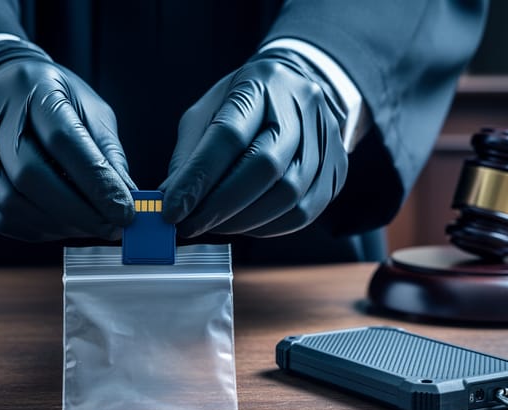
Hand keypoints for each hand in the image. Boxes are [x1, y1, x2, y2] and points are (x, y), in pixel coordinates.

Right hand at [0, 39, 134, 240]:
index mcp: (33, 89)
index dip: (96, 183)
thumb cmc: (55, 98)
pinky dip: (31, 229)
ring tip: (87, 227)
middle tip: (110, 227)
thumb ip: (108, 155)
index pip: (63, 141)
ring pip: (8, 202)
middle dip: (76, 212)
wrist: (3, 84)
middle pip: (28, 175)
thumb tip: (126, 200)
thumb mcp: (91, 110)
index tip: (124, 212)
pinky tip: (57, 226)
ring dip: (55, 225)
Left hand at [160, 46, 347, 237]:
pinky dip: (267, 227)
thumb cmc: (244, 104)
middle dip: (220, 206)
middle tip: (190, 225)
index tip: (172, 210)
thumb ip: (189, 156)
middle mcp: (300, 106)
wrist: (299, 89)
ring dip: (242, 221)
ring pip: (287, 194)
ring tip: (213, 225)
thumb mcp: (207, 113)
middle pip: (264, 166)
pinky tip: (244, 224)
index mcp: (261, 83)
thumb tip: (171, 201)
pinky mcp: (337, 169)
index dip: (198, 179)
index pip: (229, 135)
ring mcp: (325, 138)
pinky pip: (303, 212)